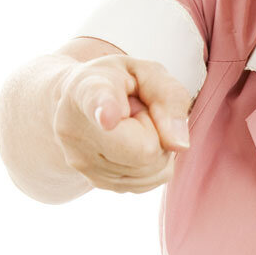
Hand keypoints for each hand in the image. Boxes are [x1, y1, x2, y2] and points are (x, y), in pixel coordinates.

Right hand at [53, 54, 192, 193]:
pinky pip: (149, 181)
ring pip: (151, 170)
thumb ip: (169, 98)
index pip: (97, 101)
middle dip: (157, 131)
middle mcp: (76, 129)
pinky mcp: (95, 182)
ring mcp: (81, 161)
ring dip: (154, 148)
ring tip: (130, 126)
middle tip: (137, 112)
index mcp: (90, 89)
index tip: (108, 117)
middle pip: (147, 150)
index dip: (106, 110)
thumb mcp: (151, 72)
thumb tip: (178, 145)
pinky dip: (150, 164)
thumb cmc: (122, 82)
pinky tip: (129, 143)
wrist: (79, 101)